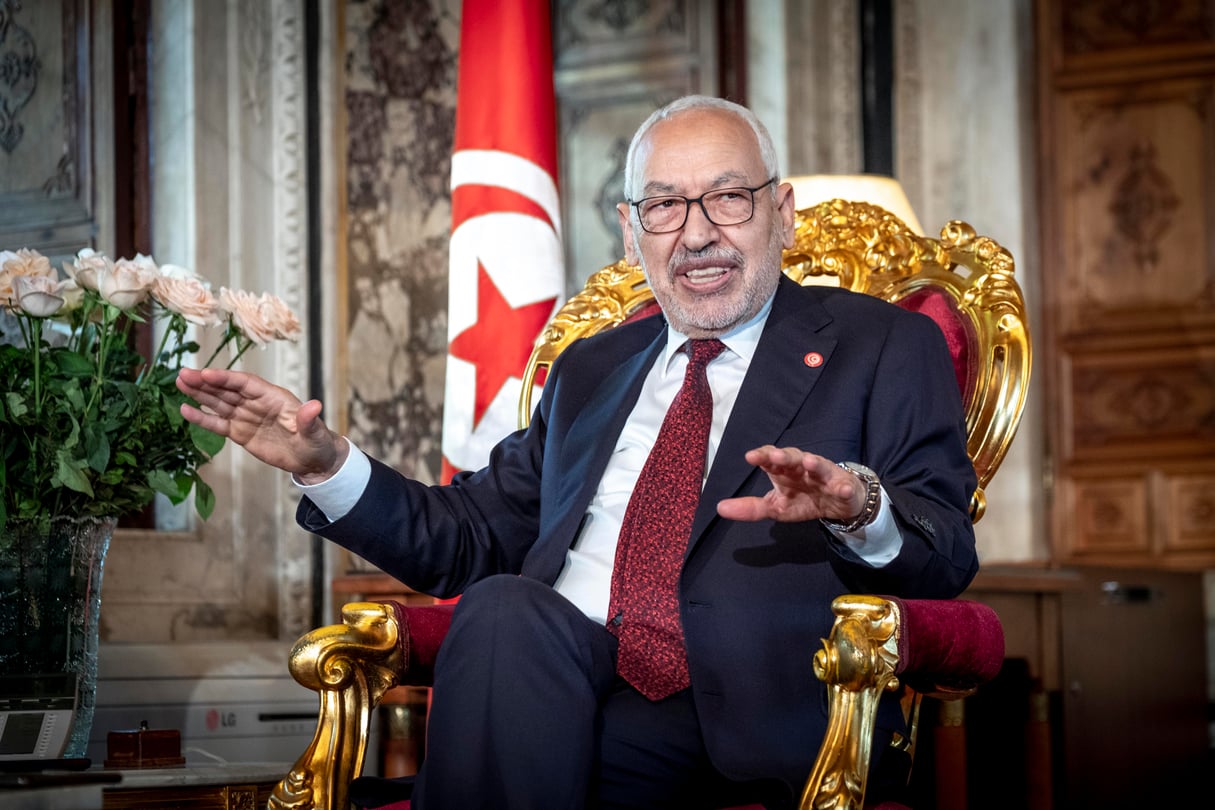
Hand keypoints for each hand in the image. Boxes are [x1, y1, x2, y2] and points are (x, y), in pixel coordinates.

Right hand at [176, 367, 346, 482]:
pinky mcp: (241, 433)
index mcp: (273, 397)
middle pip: (227, 389)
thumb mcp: (315, 432)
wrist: (313, 460)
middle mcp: (257, 403)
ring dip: (199, 393)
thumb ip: (309, 420)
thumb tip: (313, 406)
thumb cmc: (317, 441)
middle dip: (205, 382)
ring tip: (179, 383)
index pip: (246, 383)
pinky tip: (186, 410)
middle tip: (183, 374)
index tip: (206, 374)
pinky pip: (219, 423)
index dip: (226, 378)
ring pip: (219, 402)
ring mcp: (247, 417)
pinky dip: (202, 418)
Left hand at [716, 445, 866, 523]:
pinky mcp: (843, 486)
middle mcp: (803, 467)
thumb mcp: (776, 507)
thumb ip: (750, 508)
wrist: (839, 504)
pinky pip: (843, 486)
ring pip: (819, 465)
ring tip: (808, 462)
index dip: (762, 456)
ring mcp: (824, 474)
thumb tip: (720, 508)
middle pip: (793, 457)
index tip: (750, 457)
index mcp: (784, 471)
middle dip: (785, 456)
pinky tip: (843, 489)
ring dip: (814, 463)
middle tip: (774, 456)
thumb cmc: (804, 500)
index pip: (771, 458)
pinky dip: (843, 487)